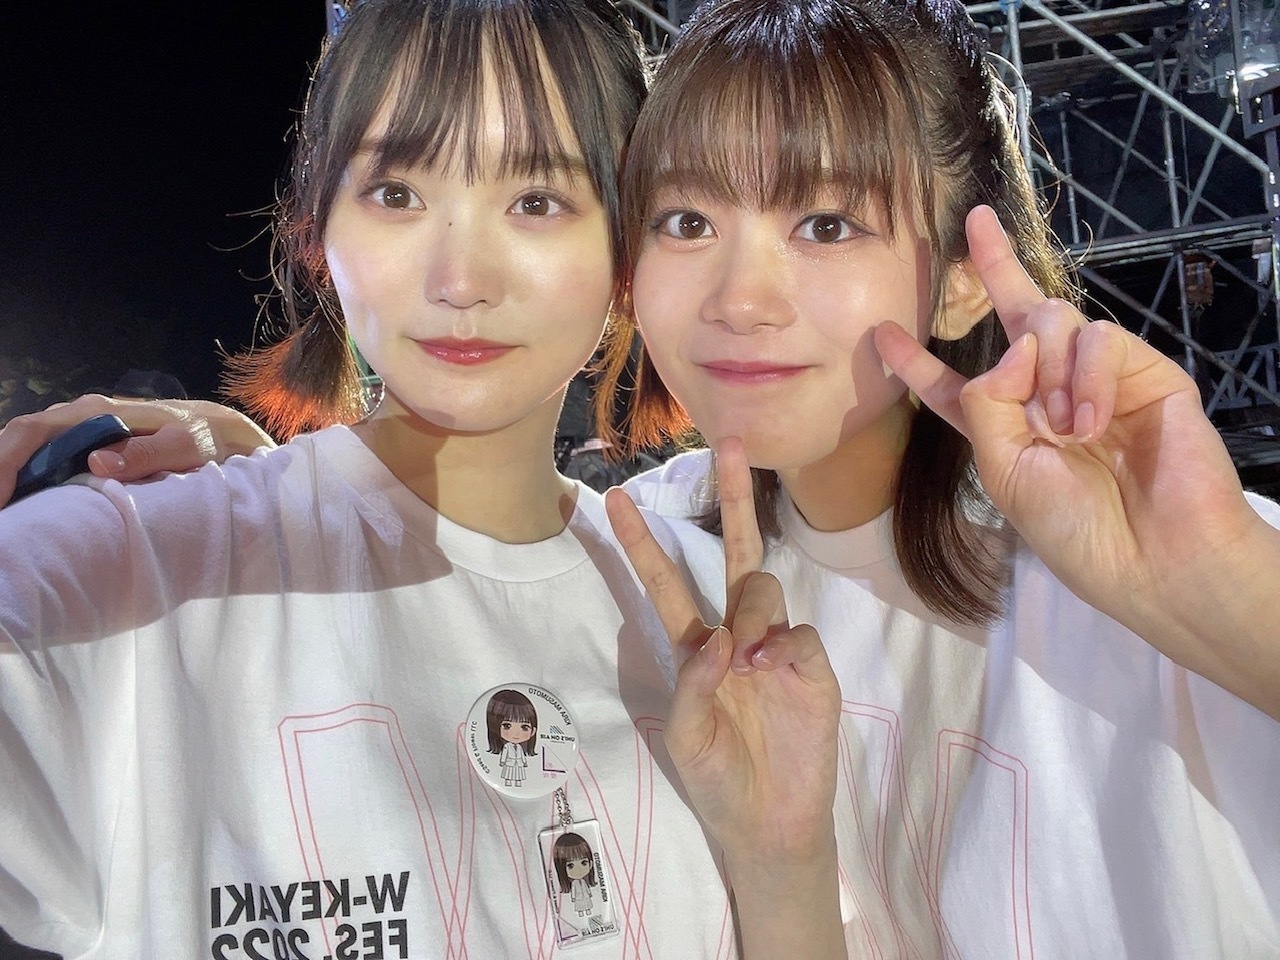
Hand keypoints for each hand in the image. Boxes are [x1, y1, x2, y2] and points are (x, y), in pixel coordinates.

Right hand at [0, 394, 275, 505]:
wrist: (217, 428)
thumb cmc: (204, 437)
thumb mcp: (185, 446)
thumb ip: (146, 454)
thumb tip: (96, 463)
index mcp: (96, 412)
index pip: (33, 431)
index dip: (6, 462)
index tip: (0, 499)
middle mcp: (79, 415)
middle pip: (19, 439)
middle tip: (1, 518)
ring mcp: (78, 429)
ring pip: (27, 449)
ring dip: (10, 476)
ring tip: (9, 516)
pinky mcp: (84, 445)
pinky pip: (43, 458)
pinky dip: (26, 479)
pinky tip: (24, 506)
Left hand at [605, 437, 839, 865]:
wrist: (770, 822)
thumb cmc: (718, 778)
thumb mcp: (687, 737)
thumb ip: (695, 683)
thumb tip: (721, 634)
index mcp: (695, 645)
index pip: (665, 582)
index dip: (641, 543)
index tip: (617, 499)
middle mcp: (736, 632)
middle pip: (733, 551)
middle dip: (731, 497)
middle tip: (729, 444)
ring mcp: (776, 645)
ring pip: (762, 587)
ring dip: (751, 612)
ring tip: (748, 662)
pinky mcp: (811, 666)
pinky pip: (797, 633)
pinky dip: (781, 645)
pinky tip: (771, 674)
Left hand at [874, 204, 1279, 713]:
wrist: (1157, 556)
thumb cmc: (1076, 529)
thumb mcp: (1005, 472)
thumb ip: (988, 405)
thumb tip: (1011, 343)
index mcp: (1006, 428)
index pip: (955, 386)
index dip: (918, 363)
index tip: (882, 335)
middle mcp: (1046, 395)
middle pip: (1015, 318)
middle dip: (994, 267)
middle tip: (976, 221)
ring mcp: (1096, 379)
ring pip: (1050, 320)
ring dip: (1045, 369)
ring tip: (1066, 428)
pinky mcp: (1143, 372)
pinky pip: (1096, 338)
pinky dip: (1085, 376)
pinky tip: (1092, 421)